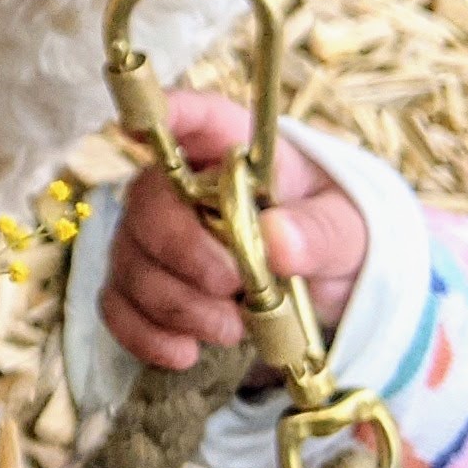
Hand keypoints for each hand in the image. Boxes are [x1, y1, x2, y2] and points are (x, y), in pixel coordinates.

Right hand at [95, 92, 368, 373]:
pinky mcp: (143, 286)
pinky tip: (184, 352)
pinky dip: (145, 335)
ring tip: (231, 328)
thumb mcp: (351, 230)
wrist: (329, 288)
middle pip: (148, 203)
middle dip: (184, 253)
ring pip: (130, 262)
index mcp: (235, 149)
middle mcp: (180, 184)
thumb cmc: (335, 237)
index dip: (163, 115)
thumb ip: (321, 231)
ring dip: (176, 305)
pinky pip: (117, 306)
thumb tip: (278, 238)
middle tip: (233, 287)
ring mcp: (154, 237)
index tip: (134, 127)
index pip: (195, 116)